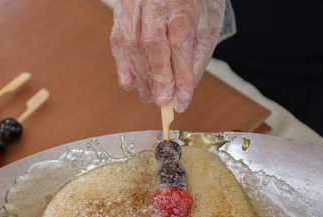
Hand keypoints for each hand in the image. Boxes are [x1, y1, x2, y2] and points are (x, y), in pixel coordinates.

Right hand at [110, 0, 226, 111]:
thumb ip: (194, 59)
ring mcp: (133, 5)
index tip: (183, 96)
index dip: (181, 72)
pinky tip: (129, 83)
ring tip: (148, 96)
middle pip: (153, 41)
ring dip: (140, 75)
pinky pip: (118, 41)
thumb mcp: (204, 27)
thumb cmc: (190, 4)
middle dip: (158, 75)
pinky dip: (123, 65)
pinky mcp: (120, 12)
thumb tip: (182, 94)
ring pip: (132, 43)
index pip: (180, 40)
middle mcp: (154, 0)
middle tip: (162, 100)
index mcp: (179, 2)